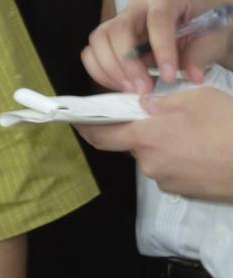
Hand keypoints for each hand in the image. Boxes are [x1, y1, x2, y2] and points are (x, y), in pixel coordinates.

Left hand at [75, 87, 232, 201]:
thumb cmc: (229, 126)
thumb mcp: (195, 98)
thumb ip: (160, 101)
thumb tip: (141, 105)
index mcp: (146, 137)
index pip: (101, 135)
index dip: (86, 127)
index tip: (74, 120)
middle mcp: (150, 163)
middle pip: (133, 144)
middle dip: (143, 131)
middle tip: (168, 119)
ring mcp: (168, 181)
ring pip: (154, 157)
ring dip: (165, 145)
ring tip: (195, 134)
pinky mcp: (185, 194)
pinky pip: (172, 171)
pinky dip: (180, 159)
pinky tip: (202, 150)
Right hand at [81, 0, 231, 91]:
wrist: (195, 22)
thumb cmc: (204, 26)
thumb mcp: (213, 37)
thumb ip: (202, 55)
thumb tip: (192, 76)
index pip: (157, 19)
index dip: (161, 49)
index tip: (168, 76)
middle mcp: (138, 4)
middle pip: (118, 29)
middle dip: (127, 64)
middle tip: (144, 89)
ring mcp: (120, 18)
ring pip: (99, 39)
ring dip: (111, 69)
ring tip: (133, 89)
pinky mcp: (110, 35)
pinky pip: (91, 52)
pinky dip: (101, 71)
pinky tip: (121, 84)